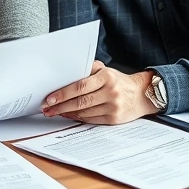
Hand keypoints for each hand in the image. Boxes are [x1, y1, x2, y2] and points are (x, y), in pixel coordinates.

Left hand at [41, 61, 158, 124]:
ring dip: (66, 113)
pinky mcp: (114, 119)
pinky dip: (77, 118)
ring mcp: (113, 107)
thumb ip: (88, 69)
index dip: (63, 93)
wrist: (141, 94)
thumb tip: (66, 73)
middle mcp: (111, 92)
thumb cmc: (119, 81)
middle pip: (80, 101)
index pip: (80, 86)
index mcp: (107, 77)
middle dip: (60, 106)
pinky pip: (91, 119)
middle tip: (47, 108)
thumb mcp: (106, 70)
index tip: (50, 98)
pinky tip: (69, 115)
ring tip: (54, 112)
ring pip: (84, 112)